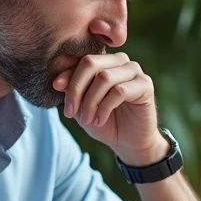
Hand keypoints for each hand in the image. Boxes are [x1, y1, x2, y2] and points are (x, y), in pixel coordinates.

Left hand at [52, 53, 167, 164]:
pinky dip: (105, 108)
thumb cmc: (103, 120)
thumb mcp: (81, 105)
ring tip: (87, 120)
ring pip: (105, 78)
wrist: (127, 141)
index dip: (67, 74)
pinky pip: (120, 91)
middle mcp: (119, 60)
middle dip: (76, 88)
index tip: (56, 88)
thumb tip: (58, 81)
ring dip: (91, 102)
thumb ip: (72, 90)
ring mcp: (134, 70)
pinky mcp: (145, 84)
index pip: (80, 59)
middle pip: (91, 63)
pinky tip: (100, 120)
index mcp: (103, 61)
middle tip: (70, 111)